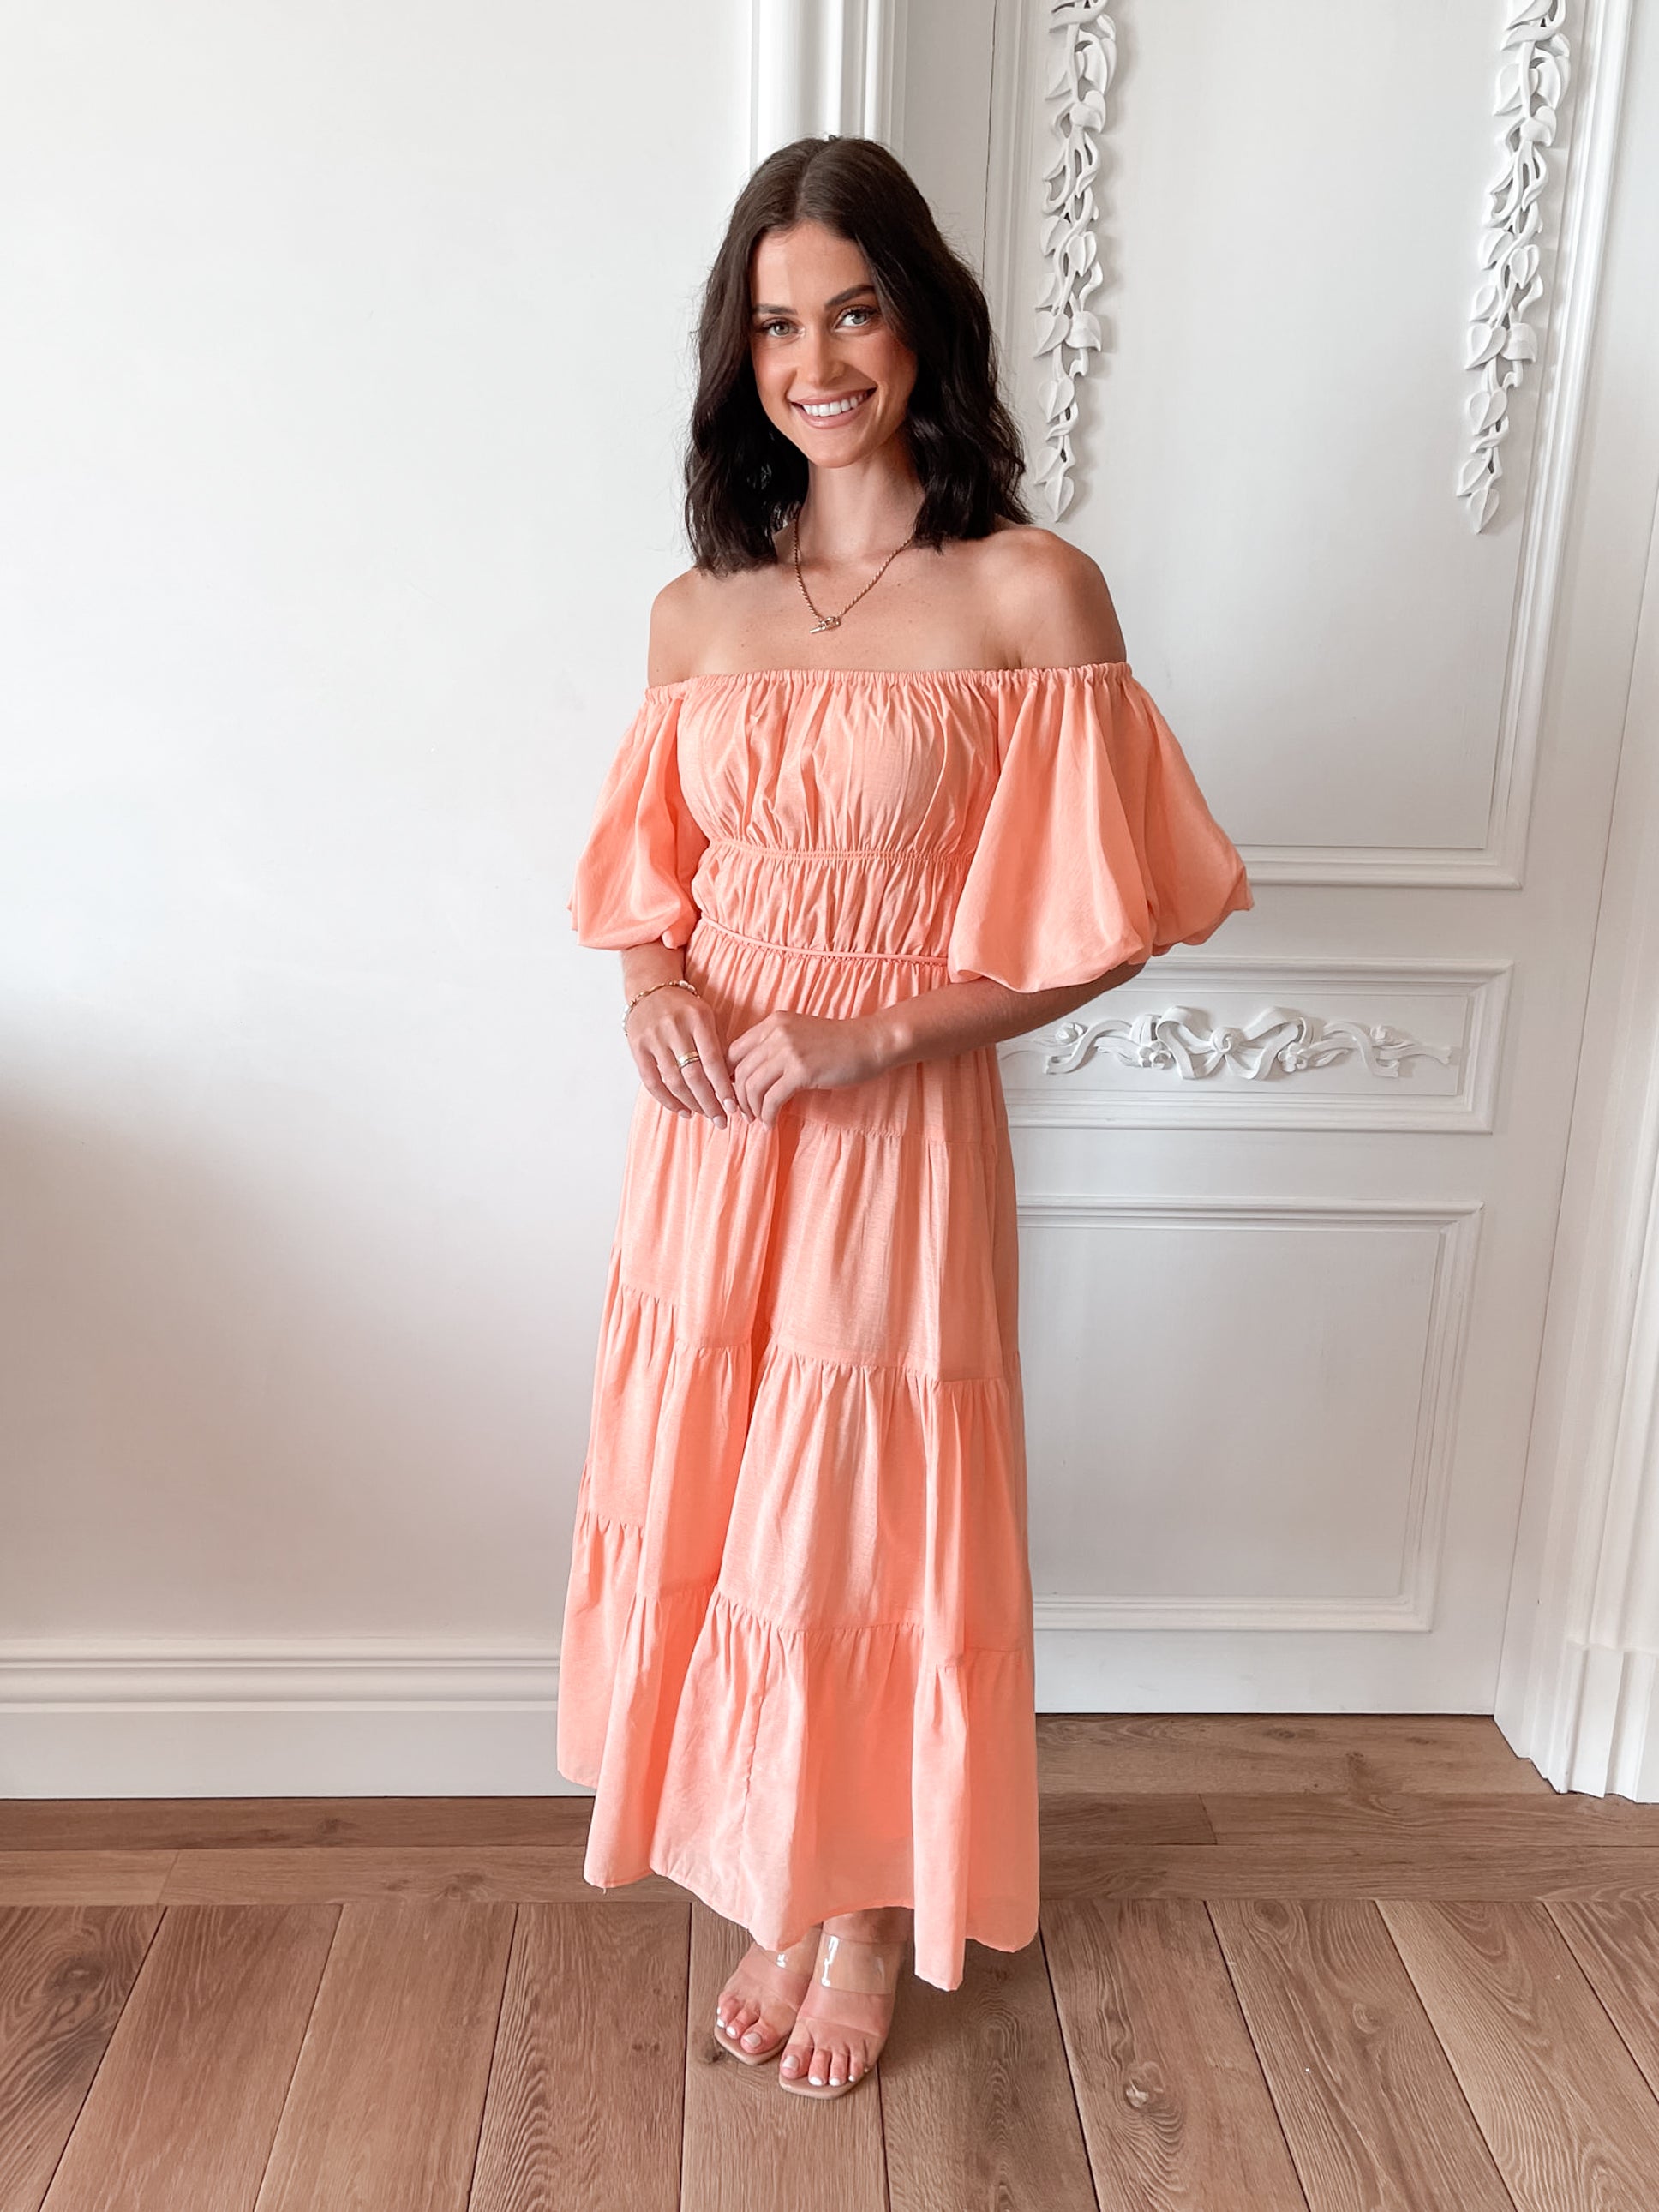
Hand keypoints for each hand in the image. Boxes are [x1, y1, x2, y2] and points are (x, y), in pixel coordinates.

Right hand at [625, 987, 747, 1126]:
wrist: (650, 989)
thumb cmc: (685, 1008)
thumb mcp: (706, 1017)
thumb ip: (717, 1046)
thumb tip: (730, 1085)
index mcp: (697, 1018)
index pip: (713, 1060)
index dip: (723, 1087)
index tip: (733, 1107)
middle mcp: (674, 1028)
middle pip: (693, 1075)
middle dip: (709, 1102)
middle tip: (721, 1120)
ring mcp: (654, 1038)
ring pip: (674, 1081)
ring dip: (691, 1103)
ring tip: (705, 1115)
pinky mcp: (637, 1047)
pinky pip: (652, 1081)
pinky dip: (667, 1100)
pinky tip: (681, 1110)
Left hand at [726, 1010, 887, 1126]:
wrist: (869, 1042)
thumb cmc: (836, 1044)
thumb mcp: (799, 1035)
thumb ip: (773, 1047)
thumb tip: (747, 1077)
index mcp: (772, 1023)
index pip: (733, 1052)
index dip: (728, 1077)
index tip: (735, 1096)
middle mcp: (776, 1033)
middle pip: (738, 1071)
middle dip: (738, 1098)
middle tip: (745, 1114)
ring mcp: (788, 1051)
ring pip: (751, 1086)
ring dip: (751, 1109)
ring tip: (758, 1120)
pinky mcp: (802, 1070)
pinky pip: (771, 1099)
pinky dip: (767, 1115)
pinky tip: (771, 1124)